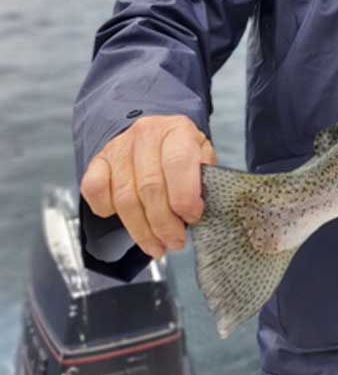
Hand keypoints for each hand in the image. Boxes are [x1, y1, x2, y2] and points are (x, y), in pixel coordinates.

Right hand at [80, 115, 216, 258]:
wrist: (155, 134)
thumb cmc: (181, 152)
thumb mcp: (204, 157)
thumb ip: (206, 178)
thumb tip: (200, 209)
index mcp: (178, 130)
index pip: (178, 162)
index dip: (185, 197)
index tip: (192, 217)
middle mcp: (146, 134)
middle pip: (149, 187)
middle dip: (164, 224)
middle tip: (175, 242)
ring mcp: (118, 147)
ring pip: (124, 197)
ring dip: (142, 230)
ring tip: (157, 245)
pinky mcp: (98, 160)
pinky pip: (94, 191)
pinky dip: (108, 212)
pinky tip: (129, 222)